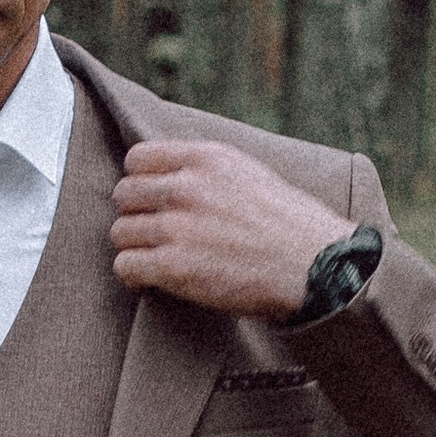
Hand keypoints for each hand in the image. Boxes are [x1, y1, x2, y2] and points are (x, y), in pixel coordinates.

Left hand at [111, 139, 340, 318]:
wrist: (315, 267)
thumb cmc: (289, 225)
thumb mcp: (249, 173)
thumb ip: (205, 170)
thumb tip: (165, 175)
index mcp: (206, 159)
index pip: (137, 158)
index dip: (140, 181)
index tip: (152, 199)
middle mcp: (187, 188)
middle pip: (124, 195)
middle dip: (136, 214)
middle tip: (154, 232)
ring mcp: (177, 227)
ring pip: (121, 232)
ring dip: (135, 246)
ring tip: (157, 257)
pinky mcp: (174, 267)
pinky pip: (125, 266)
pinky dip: (134, 274)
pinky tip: (150, 277)